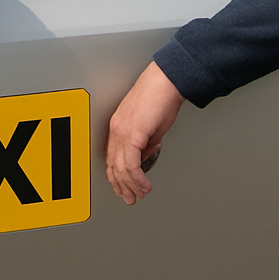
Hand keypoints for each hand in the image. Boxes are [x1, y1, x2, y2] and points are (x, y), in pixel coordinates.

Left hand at [106, 61, 183, 204]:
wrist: (166, 81)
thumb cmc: (160, 96)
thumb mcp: (150, 126)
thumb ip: (144, 143)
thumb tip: (144, 158)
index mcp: (118, 125)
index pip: (112, 157)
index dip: (117, 176)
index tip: (124, 187)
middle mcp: (116, 128)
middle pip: (113, 166)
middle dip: (122, 186)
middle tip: (131, 198)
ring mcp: (122, 131)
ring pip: (121, 168)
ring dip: (132, 186)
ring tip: (141, 194)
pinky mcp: (132, 134)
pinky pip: (131, 165)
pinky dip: (138, 179)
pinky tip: (144, 185)